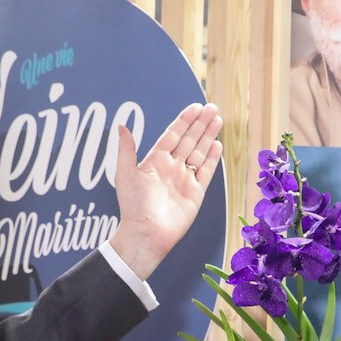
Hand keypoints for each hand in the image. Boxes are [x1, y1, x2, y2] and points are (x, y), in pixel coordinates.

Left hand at [107, 103, 222, 279]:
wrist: (146, 234)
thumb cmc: (133, 206)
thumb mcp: (125, 174)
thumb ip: (126, 150)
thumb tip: (122, 126)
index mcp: (155, 161)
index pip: (173, 135)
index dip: (185, 120)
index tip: (195, 107)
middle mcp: (172, 167)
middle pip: (190, 140)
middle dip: (201, 124)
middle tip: (212, 108)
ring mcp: (185, 179)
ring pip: (200, 152)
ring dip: (209, 136)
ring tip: (218, 120)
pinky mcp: (196, 193)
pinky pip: (206, 171)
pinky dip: (213, 158)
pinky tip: (218, 144)